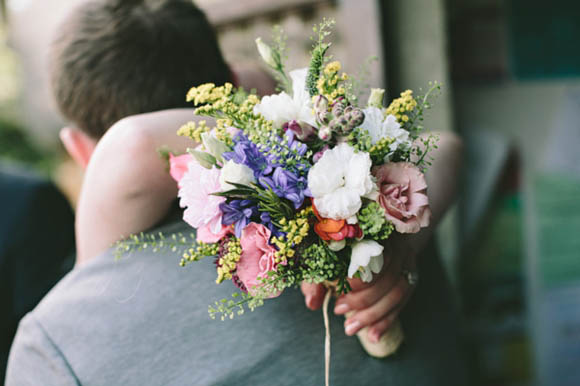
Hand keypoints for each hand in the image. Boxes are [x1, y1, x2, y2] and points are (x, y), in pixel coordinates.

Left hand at [300, 237, 417, 342]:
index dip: (356, 278)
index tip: (337, 290)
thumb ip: (315, 279)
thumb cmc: (341, 249)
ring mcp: (406, 261)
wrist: (372, 236)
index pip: (372, 256)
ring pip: (398, 292)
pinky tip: (372, 336)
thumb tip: (312, 303)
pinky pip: (402, 303)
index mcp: (373, 234)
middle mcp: (396, 245)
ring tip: (350, 328)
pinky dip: (386, 321)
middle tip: (339, 310)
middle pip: (387, 276)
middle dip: (362, 299)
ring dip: (373, 314)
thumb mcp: (323, 260)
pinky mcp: (411, 277)